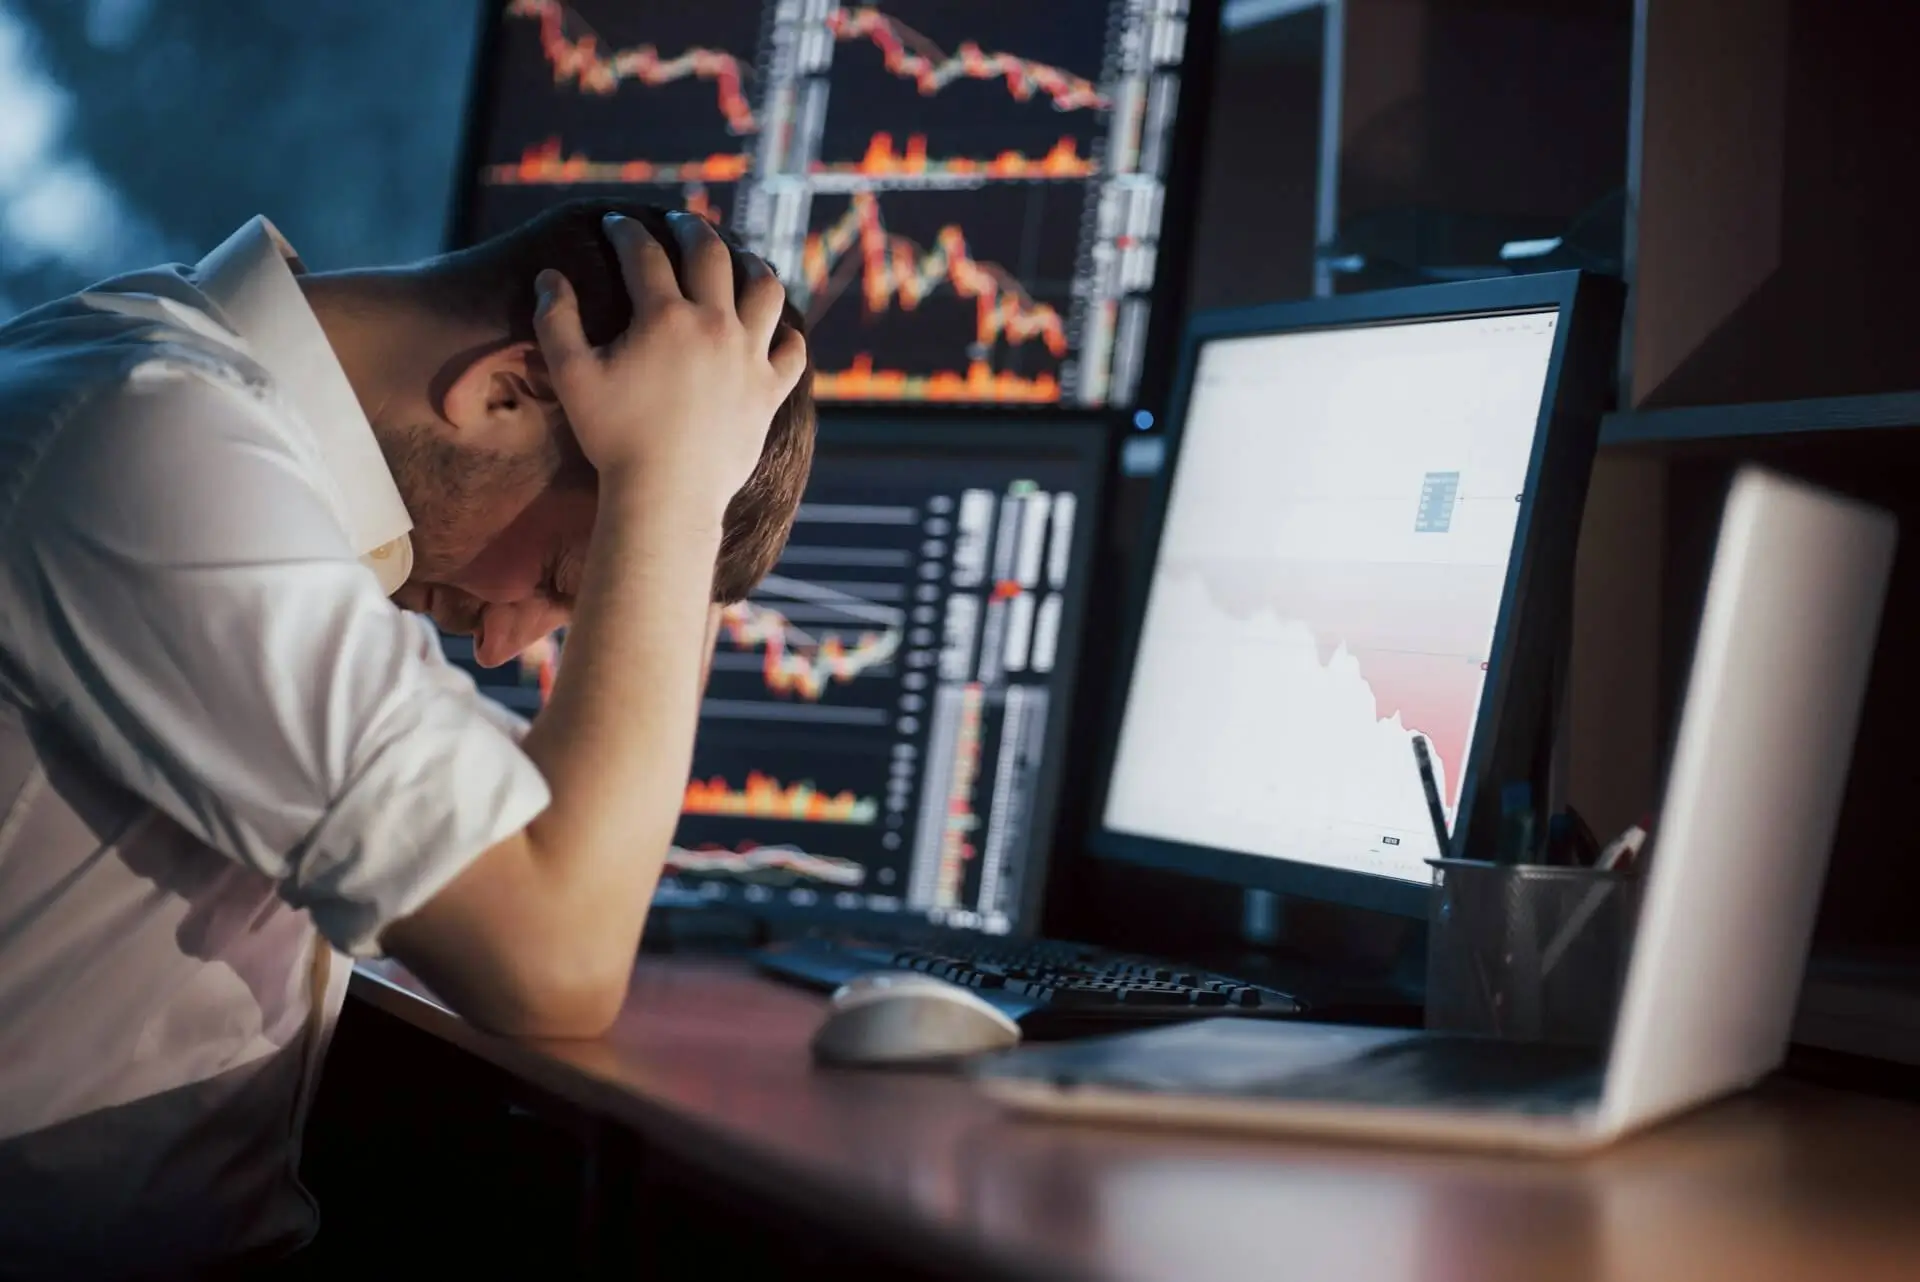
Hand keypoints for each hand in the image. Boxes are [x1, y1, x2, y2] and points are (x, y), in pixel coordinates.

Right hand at [532, 212, 805, 515]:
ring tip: (740, 259)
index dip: (626, 231)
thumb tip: (549, 276)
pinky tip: (776, 330)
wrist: (666, 495)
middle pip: (710, 254)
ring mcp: (749, 357)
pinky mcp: (770, 391)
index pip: (644, 253)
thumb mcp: (572, 377)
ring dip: (752, 265)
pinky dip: (787, 334)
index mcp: (663, 316)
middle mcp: (714, 325)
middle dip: (691, 228)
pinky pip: (793, 351)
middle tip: (679, 222)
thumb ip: (555, 321)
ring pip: (765, 290)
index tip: (616, 223)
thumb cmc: (613, 437)